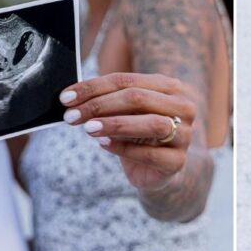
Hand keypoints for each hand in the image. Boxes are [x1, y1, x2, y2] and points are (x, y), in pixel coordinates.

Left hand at [60, 72, 197, 190]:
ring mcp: (184, 135)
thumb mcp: (123, 114)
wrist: (157, 171)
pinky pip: (150, 153)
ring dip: (115, 124)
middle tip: (71, 116)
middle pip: (139, 98)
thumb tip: (72, 97)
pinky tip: (103, 144)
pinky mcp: (177, 161)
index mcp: (170, 87)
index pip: (127, 80)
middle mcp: (183, 107)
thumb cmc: (137, 135)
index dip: (94, 87)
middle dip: (100, 105)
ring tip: (88, 129)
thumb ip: (106, 101)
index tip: (66, 98)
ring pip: (151, 123)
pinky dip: (124, 148)